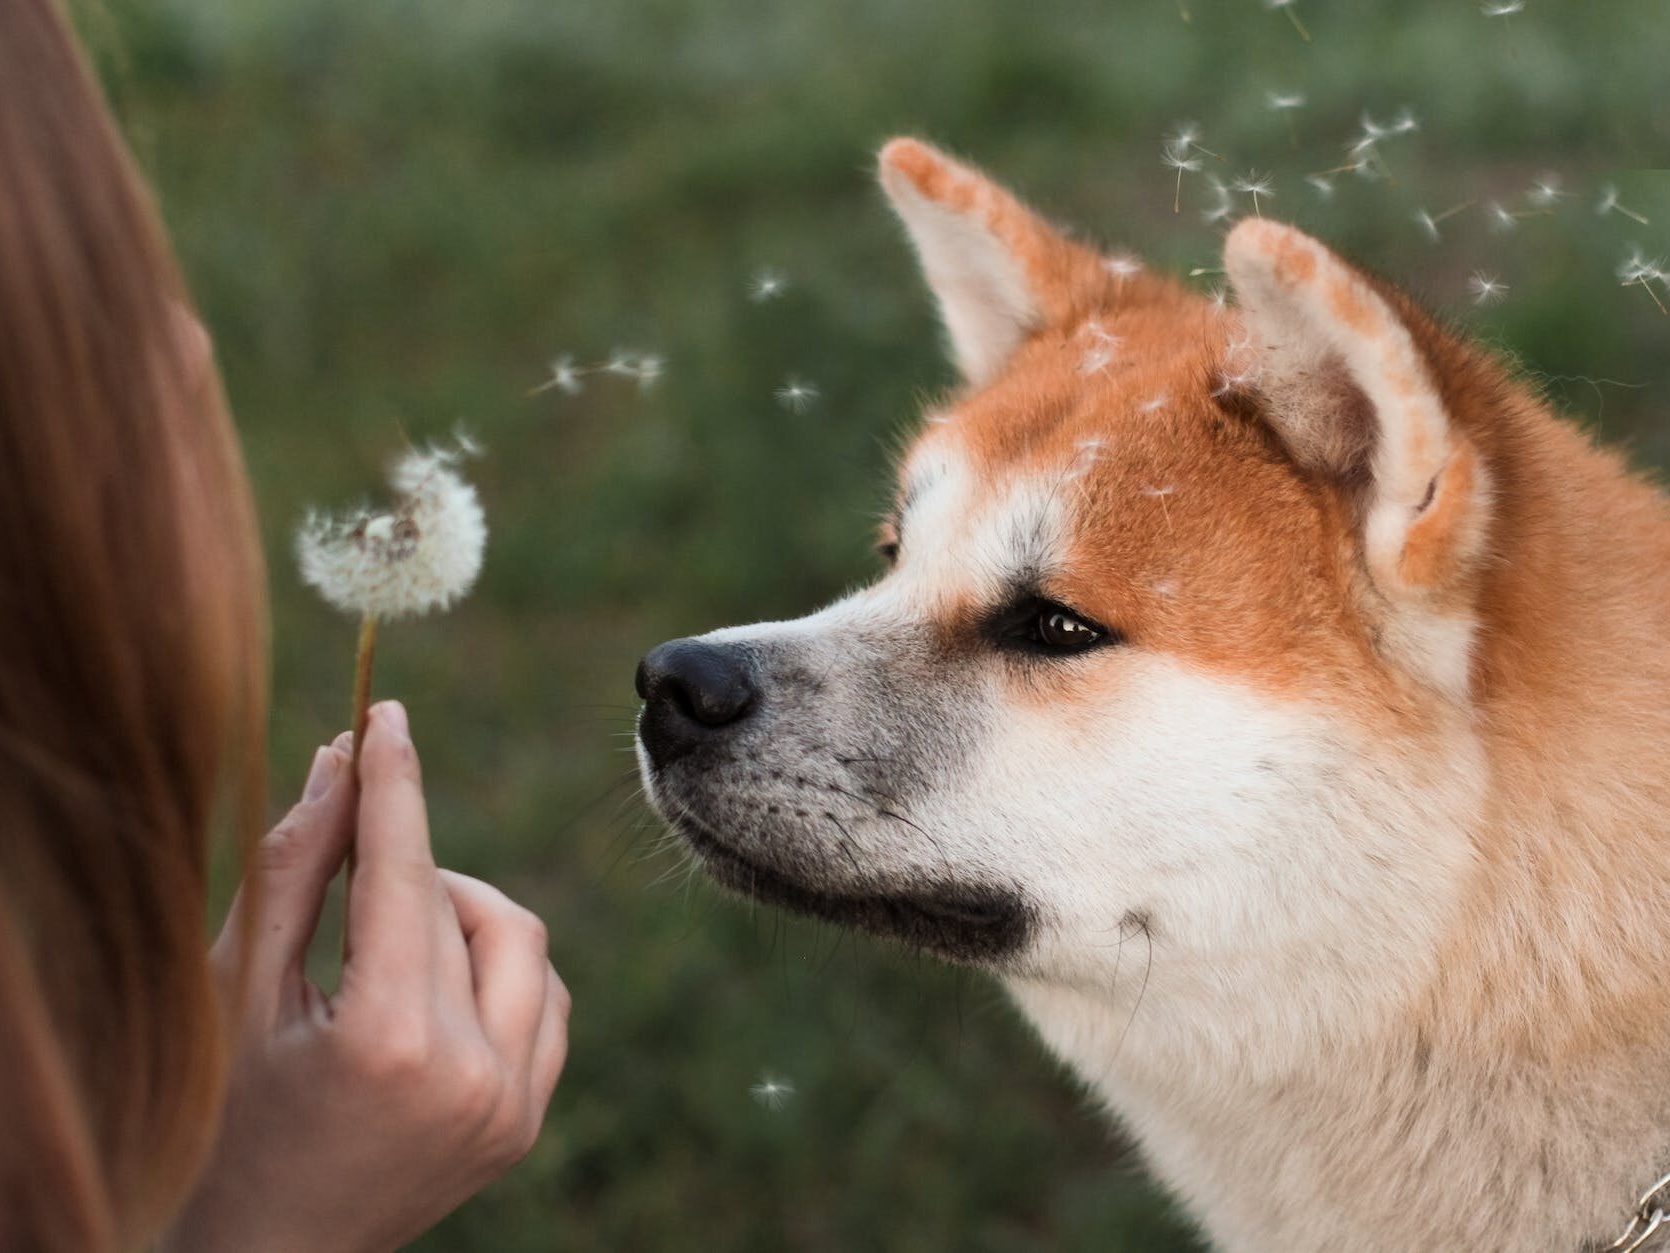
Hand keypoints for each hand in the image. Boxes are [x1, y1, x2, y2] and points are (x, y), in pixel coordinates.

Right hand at [161, 701, 569, 1252]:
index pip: (406, 877)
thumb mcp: (242, 992)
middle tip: (353, 865)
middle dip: (407, 865)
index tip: (387, 714)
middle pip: (464, 905)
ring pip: (522, 942)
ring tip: (386, 943)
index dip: (396, 785)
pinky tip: (434, 986)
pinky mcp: (527, 1119)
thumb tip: (340, 761)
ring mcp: (512, 1106)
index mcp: (388, 1045)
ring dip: (460, 914)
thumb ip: (295, 872)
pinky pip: (544, 998)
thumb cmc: (228, 1121)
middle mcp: (471, 1077)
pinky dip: (497, 967)